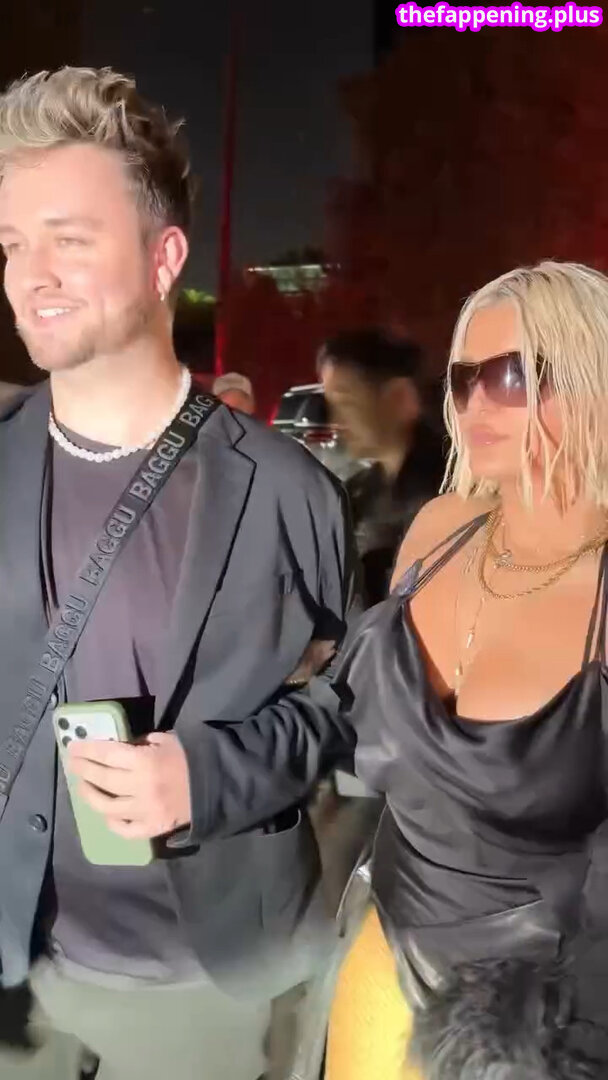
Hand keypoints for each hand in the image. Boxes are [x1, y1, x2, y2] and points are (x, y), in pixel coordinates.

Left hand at [68, 732, 191, 839]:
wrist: (217, 783)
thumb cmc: (190, 756)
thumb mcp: (165, 739)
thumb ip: (139, 744)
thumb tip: (117, 750)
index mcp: (144, 761)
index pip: (107, 754)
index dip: (87, 750)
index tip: (73, 747)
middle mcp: (140, 787)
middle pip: (102, 779)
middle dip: (83, 769)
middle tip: (72, 764)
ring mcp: (145, 810)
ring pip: (107, 807)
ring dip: (90, 796)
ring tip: (83, 786)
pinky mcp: (153, 827)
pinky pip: (126, 829)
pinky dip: (112, 823)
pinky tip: (106, 814)